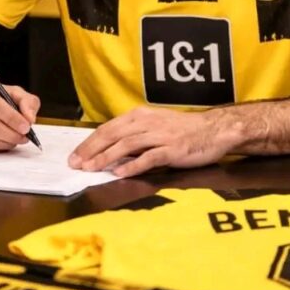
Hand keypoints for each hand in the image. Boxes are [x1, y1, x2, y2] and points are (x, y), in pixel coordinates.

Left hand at [68, 106, 241, 177]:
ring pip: (127, 145)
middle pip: (113, 134)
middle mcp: (148, 123)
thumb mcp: (155, 126)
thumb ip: (134, 135)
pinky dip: (133, 165)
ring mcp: (160, 136)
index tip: (75, 156)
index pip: (108, 128)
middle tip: (76, 164)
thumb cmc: (183, 130)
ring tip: (92, 168)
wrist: (214, 130)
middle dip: (92, 150)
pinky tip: (120, 173)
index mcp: (140, 116)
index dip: (90, 142)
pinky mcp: (172, 150)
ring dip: (107, 157)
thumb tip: (109, 151)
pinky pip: (149, 157)